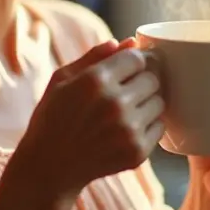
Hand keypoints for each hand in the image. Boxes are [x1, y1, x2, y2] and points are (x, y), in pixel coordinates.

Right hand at [15, 38, 164, 200]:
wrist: (49, 167)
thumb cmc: (53, 117)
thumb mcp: (62, 79)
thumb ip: (95, 56)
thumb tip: (129, 42)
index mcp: (96, 80)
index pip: (137, 58)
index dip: (132, 61)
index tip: (126, 69)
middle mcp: (116, 103)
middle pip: (153, 79)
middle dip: (141, 81)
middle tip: (126, 91)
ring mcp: (128, 130)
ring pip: (159, 102)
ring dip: (147, 103)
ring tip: (126, 110)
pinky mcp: (137, 152)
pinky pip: (159, 127)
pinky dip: (148, 126)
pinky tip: (126, 128)